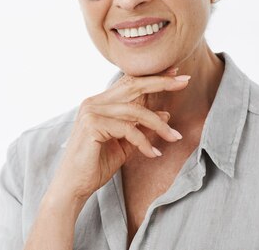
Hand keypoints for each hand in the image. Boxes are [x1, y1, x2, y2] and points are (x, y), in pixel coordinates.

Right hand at [47, 68, 189, 205]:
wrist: (74, 187)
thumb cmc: (97, 165)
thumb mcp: (127, 143)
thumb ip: (143, 127)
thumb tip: (166, 114)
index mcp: (100, 103)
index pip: (129, 82)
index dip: (153, 76)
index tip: (176, 72)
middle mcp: (94, 102)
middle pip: (133, 85)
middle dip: (161, 82)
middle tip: (185, 81)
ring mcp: (91, 112)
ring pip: (136, 111)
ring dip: (159, 125)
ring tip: (174, 137)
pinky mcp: (92, 125)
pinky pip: (128, 129)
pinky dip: (144, 142)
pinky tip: (153, 154)